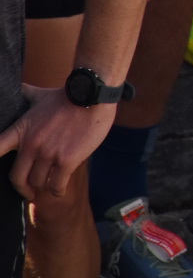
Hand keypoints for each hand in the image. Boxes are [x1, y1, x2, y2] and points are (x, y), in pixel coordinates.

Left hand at [0, 86, 115, 199]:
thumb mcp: (41, 95)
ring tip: (48, 186)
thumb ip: (27, 94)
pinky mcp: (66, 160)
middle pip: (17, 178)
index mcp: (21, 130)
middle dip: (23, 188)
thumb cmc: (67, 96)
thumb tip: (19, 86)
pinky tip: (59, 189)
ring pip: (38, 183)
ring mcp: (48, 154)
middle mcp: (30, 145)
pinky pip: (57, 184)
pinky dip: (57, 190)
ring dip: (43, 186)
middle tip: (28, 192)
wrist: (91, 96)